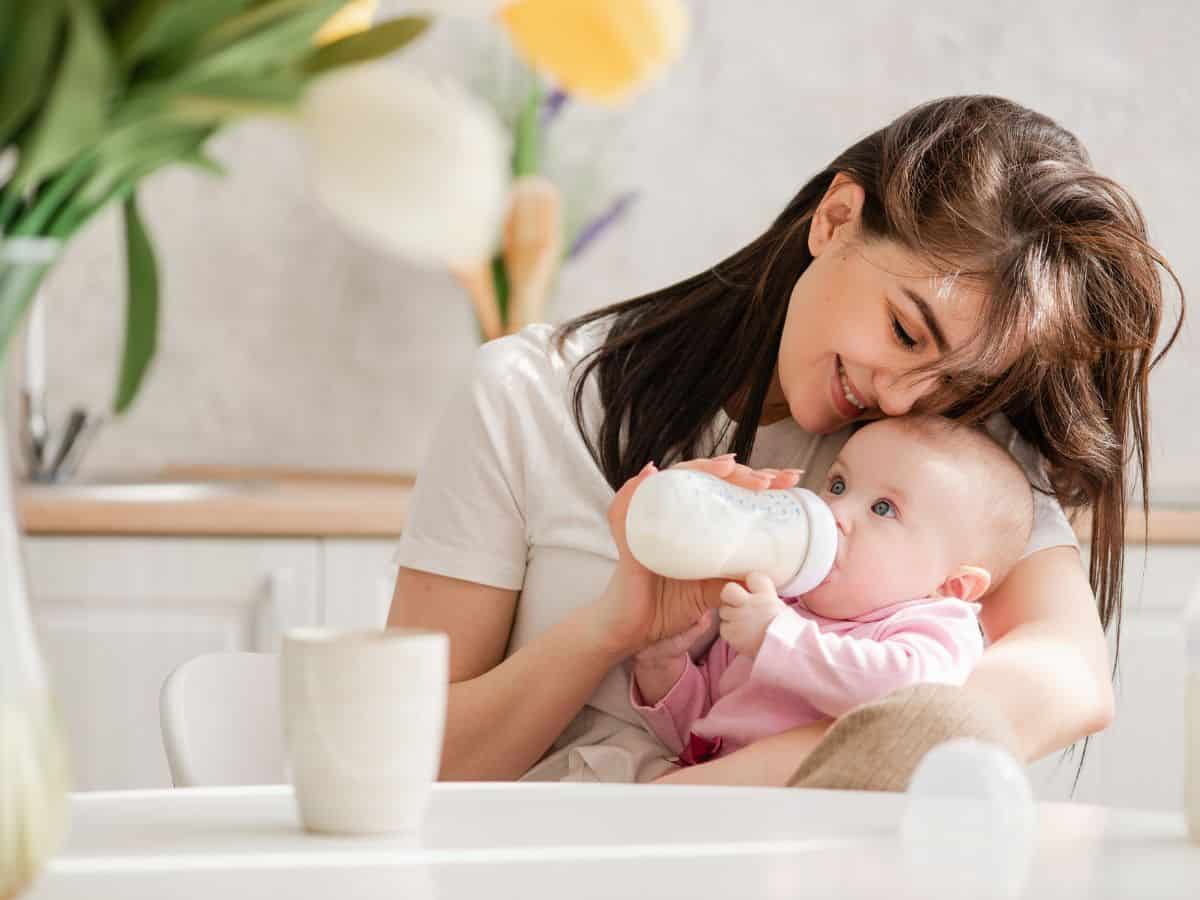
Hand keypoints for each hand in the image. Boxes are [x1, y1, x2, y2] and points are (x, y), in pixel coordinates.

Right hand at [590, 456, 801, 656]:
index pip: (726, 491)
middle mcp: (672, 516)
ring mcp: (649, 522)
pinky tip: (650, 473)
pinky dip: (635, 488)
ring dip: (700, 470)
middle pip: (705, 480)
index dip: (756, 481)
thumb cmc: (667, 606)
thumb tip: (769, 575)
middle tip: (771, 481)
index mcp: (696, 525)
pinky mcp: (629, 539)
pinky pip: (626, 508)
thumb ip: (734, 580)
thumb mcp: (711, 592)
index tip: (788, 481)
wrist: (634, 633)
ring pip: (672, 482)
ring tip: (729, 468)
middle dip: (741, 473)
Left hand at [719, 572, 786, 657]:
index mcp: (765, 595)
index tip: (752, 589)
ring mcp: (739, 617)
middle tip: (736, 604)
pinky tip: (741, 635)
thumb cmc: (782, 630)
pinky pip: (723, 628)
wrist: (784, 651)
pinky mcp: (731, 632)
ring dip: (730, 616)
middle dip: (729, 596)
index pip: (752, 577)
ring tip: (743, 624)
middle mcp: (750, 603)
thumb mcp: (778, 606)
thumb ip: (764, 595)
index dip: (750, 582)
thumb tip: (752, 588)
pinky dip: (730, 631)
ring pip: (724, 610)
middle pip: (728, 589)